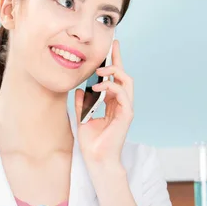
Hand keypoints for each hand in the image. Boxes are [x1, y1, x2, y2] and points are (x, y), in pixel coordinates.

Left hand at [75, 40, 133, 164]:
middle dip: (118, 60)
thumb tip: (79, 89)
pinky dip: (111, 87)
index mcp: (112, 104)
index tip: (112, 47)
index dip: (114, 63)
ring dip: (114, 72)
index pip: (115, 80)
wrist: (96, 158)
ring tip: (100, 70)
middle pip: (124, 76)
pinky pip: (122, 94)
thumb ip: (81, 103)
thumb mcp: (82, 117)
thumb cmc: (91, 142)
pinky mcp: (127, 115)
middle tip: (112, 47)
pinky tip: (98, 87)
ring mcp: (126, 109)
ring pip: (126, 82)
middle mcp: (121, 104)